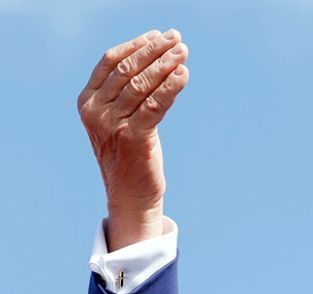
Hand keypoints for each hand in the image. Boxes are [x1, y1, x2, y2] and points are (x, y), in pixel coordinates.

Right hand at [78, 29, 188, 250]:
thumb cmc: (130, 154)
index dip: (136, 45)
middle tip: (178, 40)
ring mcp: (112, 125)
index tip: (159, 36)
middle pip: (128, 69)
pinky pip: (155, 105)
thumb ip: (128, 92)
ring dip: (166, 65)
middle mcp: (95, 112)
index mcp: (87, 102)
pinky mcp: (134, 139)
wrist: (130, 196)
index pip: (110, 61)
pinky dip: (170, 87)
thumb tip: (159, 59)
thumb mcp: (121, 119)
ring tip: (184, 52)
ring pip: (142, 85)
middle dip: (155, 51)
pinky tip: (183, 75)